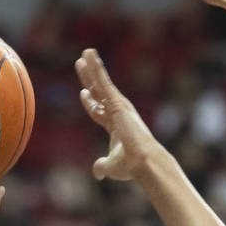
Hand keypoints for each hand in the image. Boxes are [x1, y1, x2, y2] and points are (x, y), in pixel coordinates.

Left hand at [75, 48, 162, 181]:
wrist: (143, 161)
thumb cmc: (131, 166)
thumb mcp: (111, 166)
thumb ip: (102, 166)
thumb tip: (97, 172)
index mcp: (116, 126)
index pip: (99, 111)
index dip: (90, 102)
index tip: (83, 92)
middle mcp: (118, 113)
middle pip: (99, 92)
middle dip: (90, 79)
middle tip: (82, 64)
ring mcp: (118, 106)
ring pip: (101, 83)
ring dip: (92, 67)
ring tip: (85, 52)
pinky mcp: (117, 102)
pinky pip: (103, 81)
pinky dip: (96, 68)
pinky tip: (89, 56)